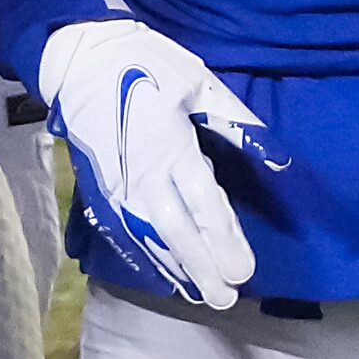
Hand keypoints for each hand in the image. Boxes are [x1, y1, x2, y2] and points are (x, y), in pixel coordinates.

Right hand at [40, 16, 287, 310]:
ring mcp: (119, 184)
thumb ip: (237, 124)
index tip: (244, 271)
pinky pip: (126, 229)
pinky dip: (146, 255)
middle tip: (226, 298)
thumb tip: (277, 158)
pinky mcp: (102, 187)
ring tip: (201, 295)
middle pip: (177, 230)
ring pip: (150, 236)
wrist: (80, 60)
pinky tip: (162, 271)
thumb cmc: (147, 64)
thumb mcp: (199, 82)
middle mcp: (144, 173)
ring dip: (177, 268)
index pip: (204, 203)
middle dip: (202, 267)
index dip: (224, 240)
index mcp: (172, 145)